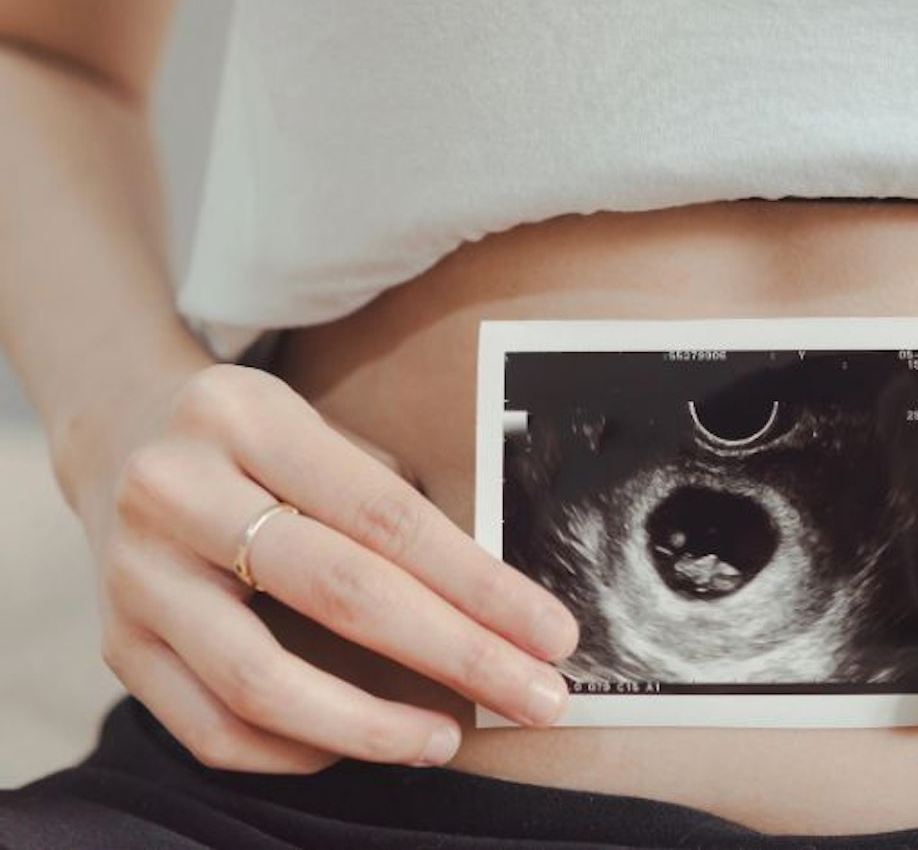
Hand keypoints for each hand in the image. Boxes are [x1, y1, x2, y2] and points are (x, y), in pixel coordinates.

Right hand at [68, 362, 579, 772]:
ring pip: (261, 681)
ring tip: (448, 739)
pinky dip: (294, 749)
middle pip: (340, 592)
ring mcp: (135, 574)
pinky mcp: (115, 643)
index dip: (480, 585)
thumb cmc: (260, 443)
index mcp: (246, 417)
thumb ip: (392, 502)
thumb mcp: (322, 429)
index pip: (387, 517)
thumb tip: (500, 606)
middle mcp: (176, 490)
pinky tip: (358, 742)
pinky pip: (210, 727)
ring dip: (373, 726)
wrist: (121, 433)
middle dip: (458, 655)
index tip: (553, 634)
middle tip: (538, 698)